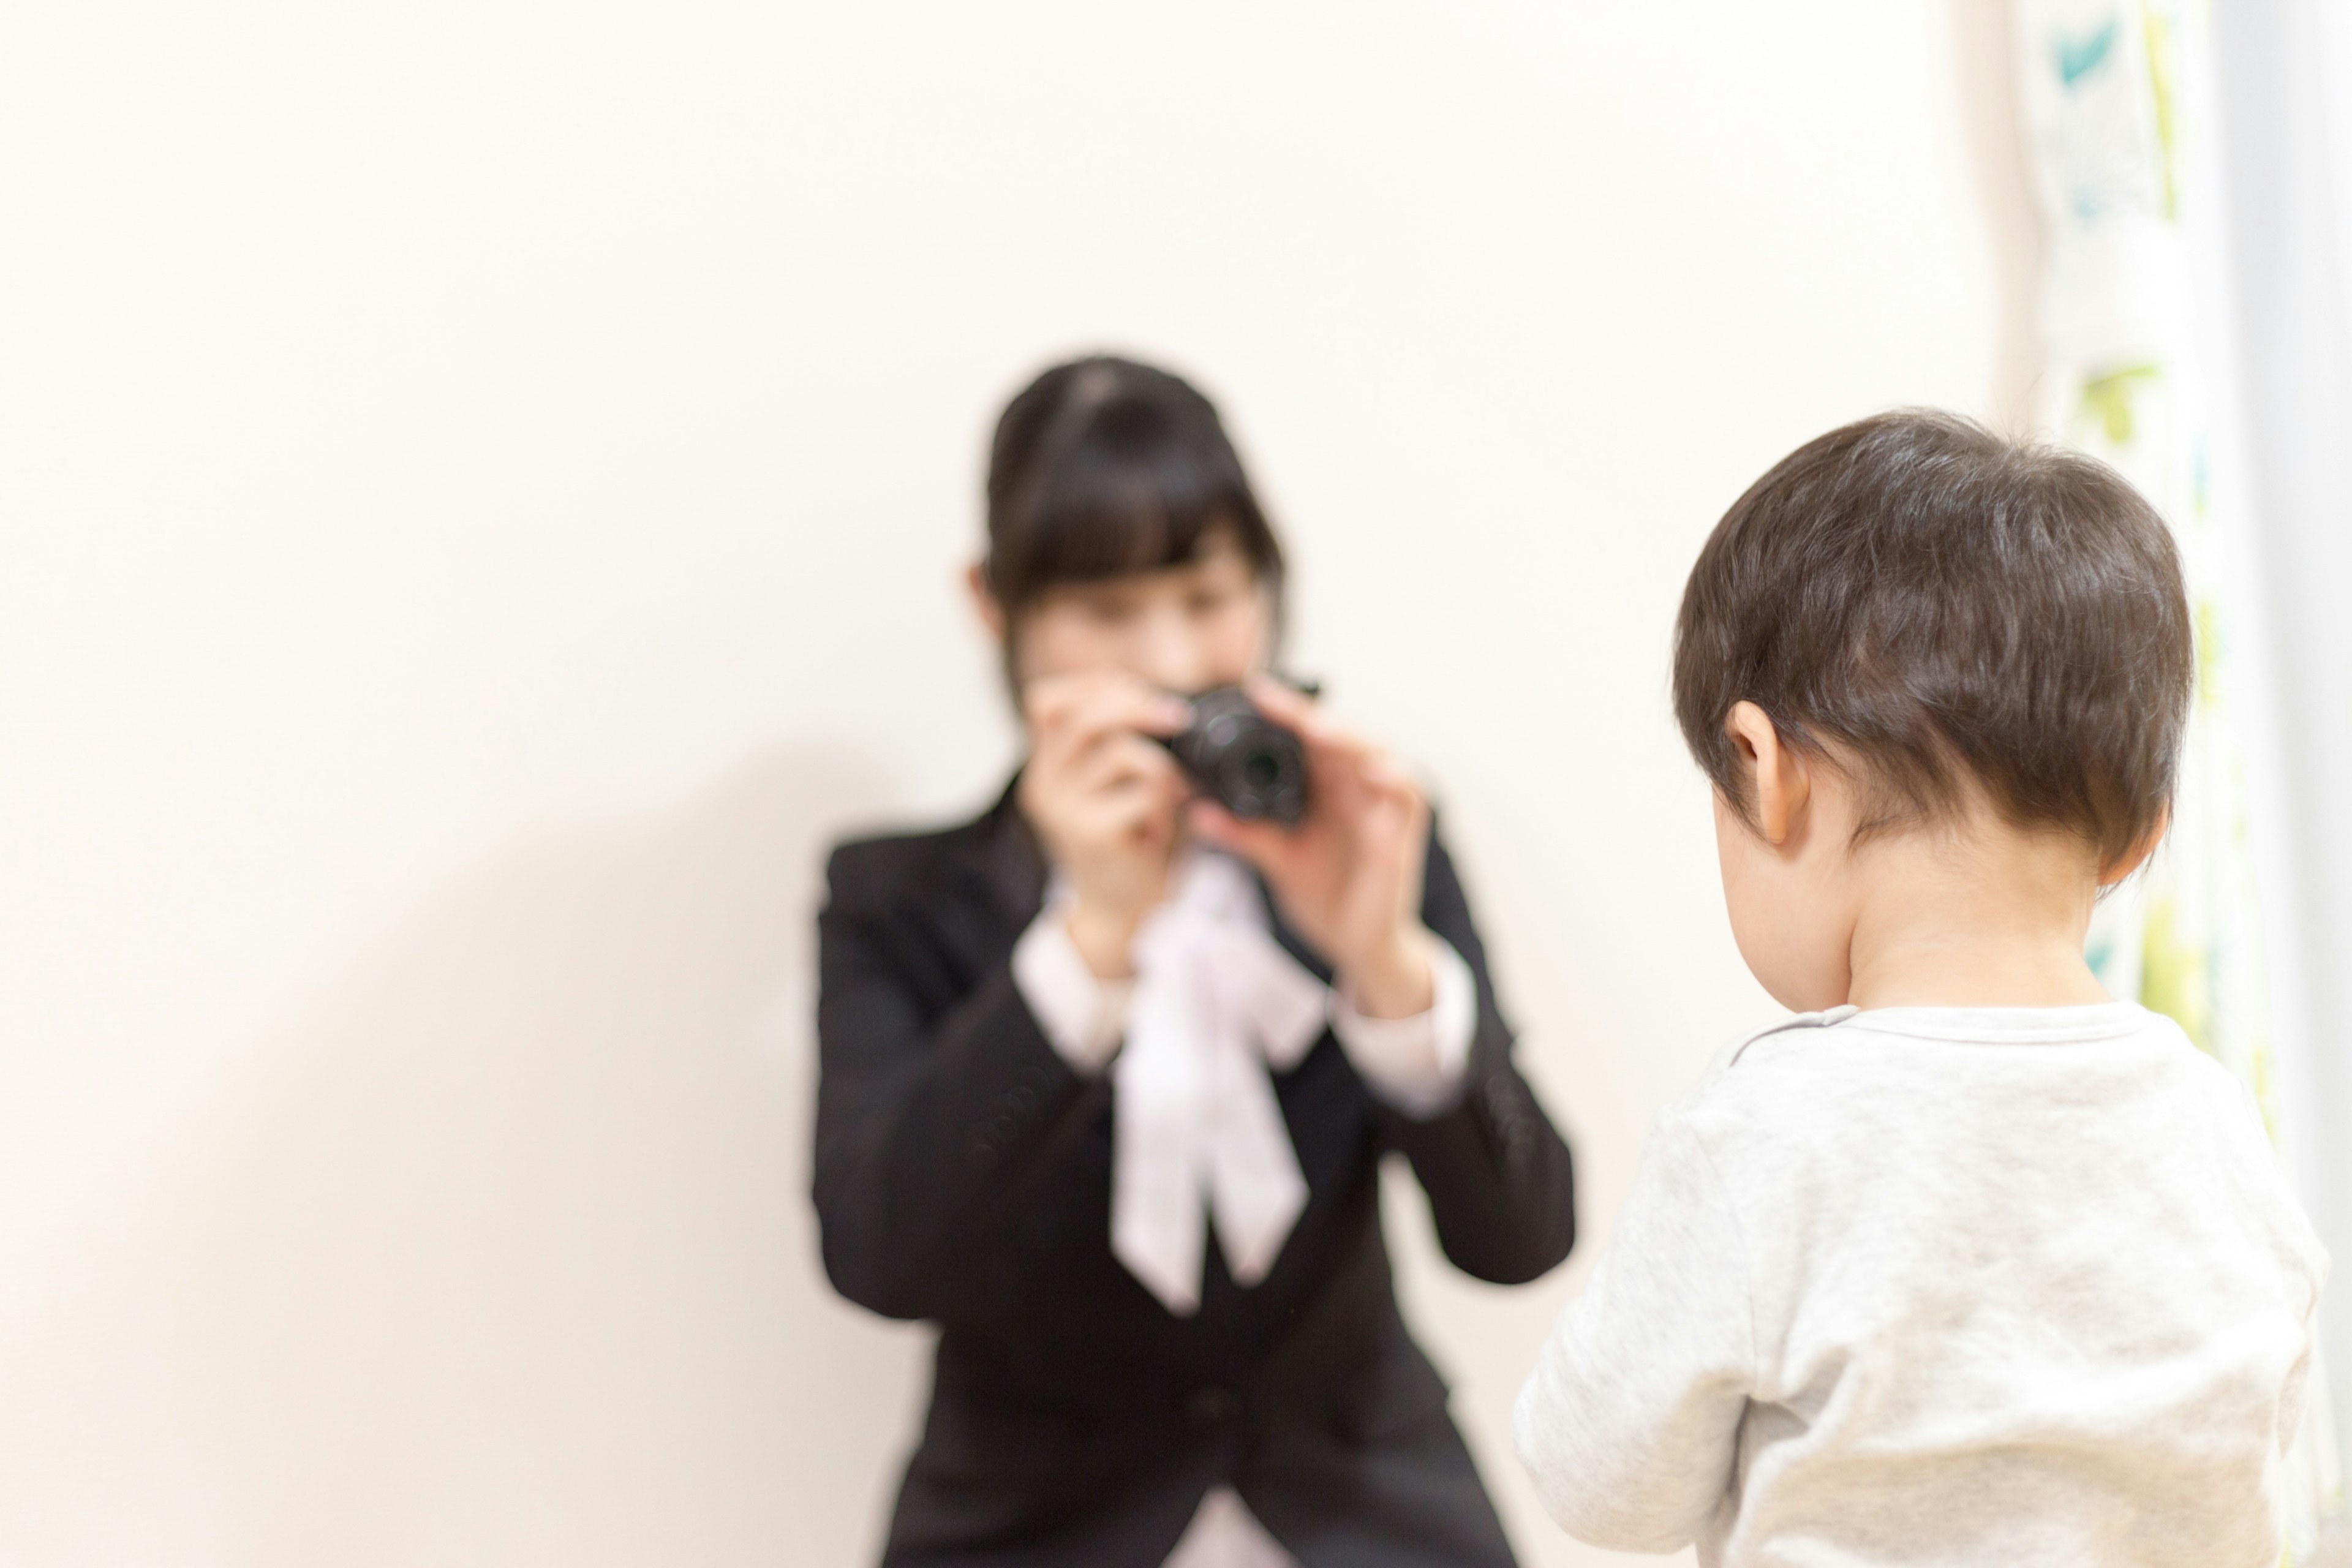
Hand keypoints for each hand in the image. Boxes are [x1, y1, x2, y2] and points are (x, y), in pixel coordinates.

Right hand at [1017, 670, 1192, 978]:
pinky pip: (1146, 790)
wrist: (1120, 916)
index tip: (1140, 695)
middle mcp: (1044, 785)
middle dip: (1138, 705)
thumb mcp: (1120, 786)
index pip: (1047, 702)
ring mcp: (1064, 810)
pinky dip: (1169, 804)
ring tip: (1172, 798)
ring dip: (1165, 769)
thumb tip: (1164, 703)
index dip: (1095, 686)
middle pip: (1080, 715)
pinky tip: (1164, 832)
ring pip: (1124, 751)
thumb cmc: (1131, 845)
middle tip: (1178, 719)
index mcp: (1046, 767)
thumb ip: (1124, 744)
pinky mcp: (1092, 833)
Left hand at [1187, 678, 1436, 1016]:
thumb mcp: (1277, 860)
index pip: (1308, 738)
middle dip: (1307, 715)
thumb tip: (1194, 810)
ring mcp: (1382, 810)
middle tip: (1271, 699)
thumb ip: (1242, 834)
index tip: (1253, 692)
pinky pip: (1409, 796)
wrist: (1356, 947)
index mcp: (1329, 787)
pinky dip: (1395, 777)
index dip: (1286, 713)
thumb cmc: (1326, 896)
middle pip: (1338, 736)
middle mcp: (1358, 789)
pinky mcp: (1401, 836)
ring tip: (1314, 727)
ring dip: (1348, 738)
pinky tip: (1372, 769)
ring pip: (1376, 754)